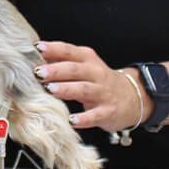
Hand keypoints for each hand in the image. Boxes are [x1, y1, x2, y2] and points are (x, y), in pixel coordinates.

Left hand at [33, 41, 147, 132]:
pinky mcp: (108, 111)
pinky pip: (95, 115)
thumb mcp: (84, 66)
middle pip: (74, 69)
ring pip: (84, 89)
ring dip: (66, 89)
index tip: (36, 48)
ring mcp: (103, 92)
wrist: (133, 97)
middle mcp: (96, 73)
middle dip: (56, 70)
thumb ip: (62, 61)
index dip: (53, 48)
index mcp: (87, 59)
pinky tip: (71, 120)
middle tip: (38, 72)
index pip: (69, 51)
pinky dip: (83, 118)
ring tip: (50, 90)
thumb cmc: (99, 80)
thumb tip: (35, 56)